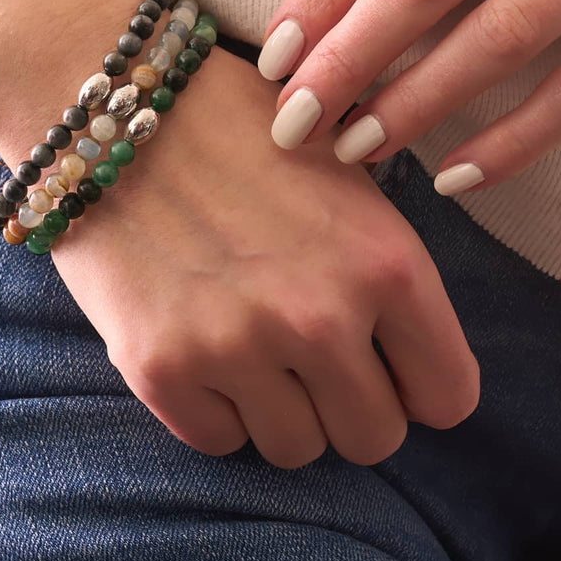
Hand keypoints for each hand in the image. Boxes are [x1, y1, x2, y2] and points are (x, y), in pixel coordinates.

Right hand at [39, 42, 478, 468]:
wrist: (113, 111)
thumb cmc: (233, 129)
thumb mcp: (336, 171)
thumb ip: (382, 266)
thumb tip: (405, 349)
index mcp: (383, 262)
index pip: (447, 395)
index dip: (419, 384)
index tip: (387, 367)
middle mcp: (319, 315)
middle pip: (373, 437)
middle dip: (347, 404)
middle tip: (308, 357)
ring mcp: (236, 347)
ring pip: (296, 450)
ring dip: (279, 408)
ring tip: (247, 343)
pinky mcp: (160, 370)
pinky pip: (217, 440)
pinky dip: (215, 407)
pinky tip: (199, 345)